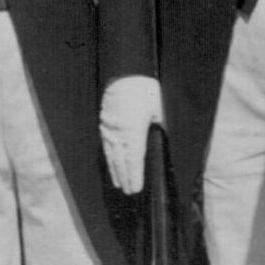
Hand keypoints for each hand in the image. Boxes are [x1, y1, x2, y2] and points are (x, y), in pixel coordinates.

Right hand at [99, 74, 162, 194]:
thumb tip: (159, 137)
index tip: (135, 188)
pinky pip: (106, 145)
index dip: (134, 175)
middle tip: (129, 192)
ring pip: (111, 154)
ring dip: (115, 170)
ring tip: (119, 184)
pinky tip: (110, 164)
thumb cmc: (145, 90)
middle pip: (121, 161)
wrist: (124, 73)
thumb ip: (157, 126)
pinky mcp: (104, 123)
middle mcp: (119, 132)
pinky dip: (108, 157)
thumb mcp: (157, 109)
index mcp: (133, 130)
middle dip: (126, 178)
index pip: (134, 159)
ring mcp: (109, 128)